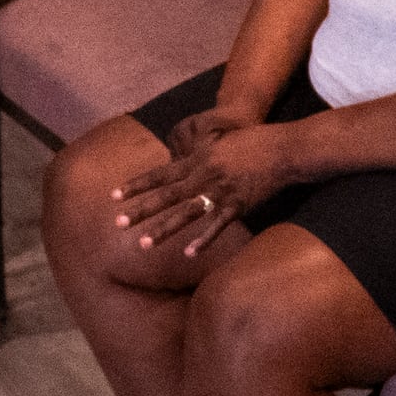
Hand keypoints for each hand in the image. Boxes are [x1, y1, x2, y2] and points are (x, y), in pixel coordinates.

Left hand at [110, 115, 284, 255]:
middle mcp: (204, 175)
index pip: (160, 174)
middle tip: (118, 222)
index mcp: (198, 159)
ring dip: (164, 229)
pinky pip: (217, 225)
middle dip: (141, 209)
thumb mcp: (219, 143)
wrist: (282, 148)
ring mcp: (220, 191)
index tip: (113, 195)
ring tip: (143, 244)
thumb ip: (199, 155)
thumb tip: (182, 163)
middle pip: (166, 195)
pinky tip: (189, 253)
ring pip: (186, 213)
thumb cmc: (252, 142)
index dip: (137, 184)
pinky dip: (203, 240)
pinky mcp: (239, 204)